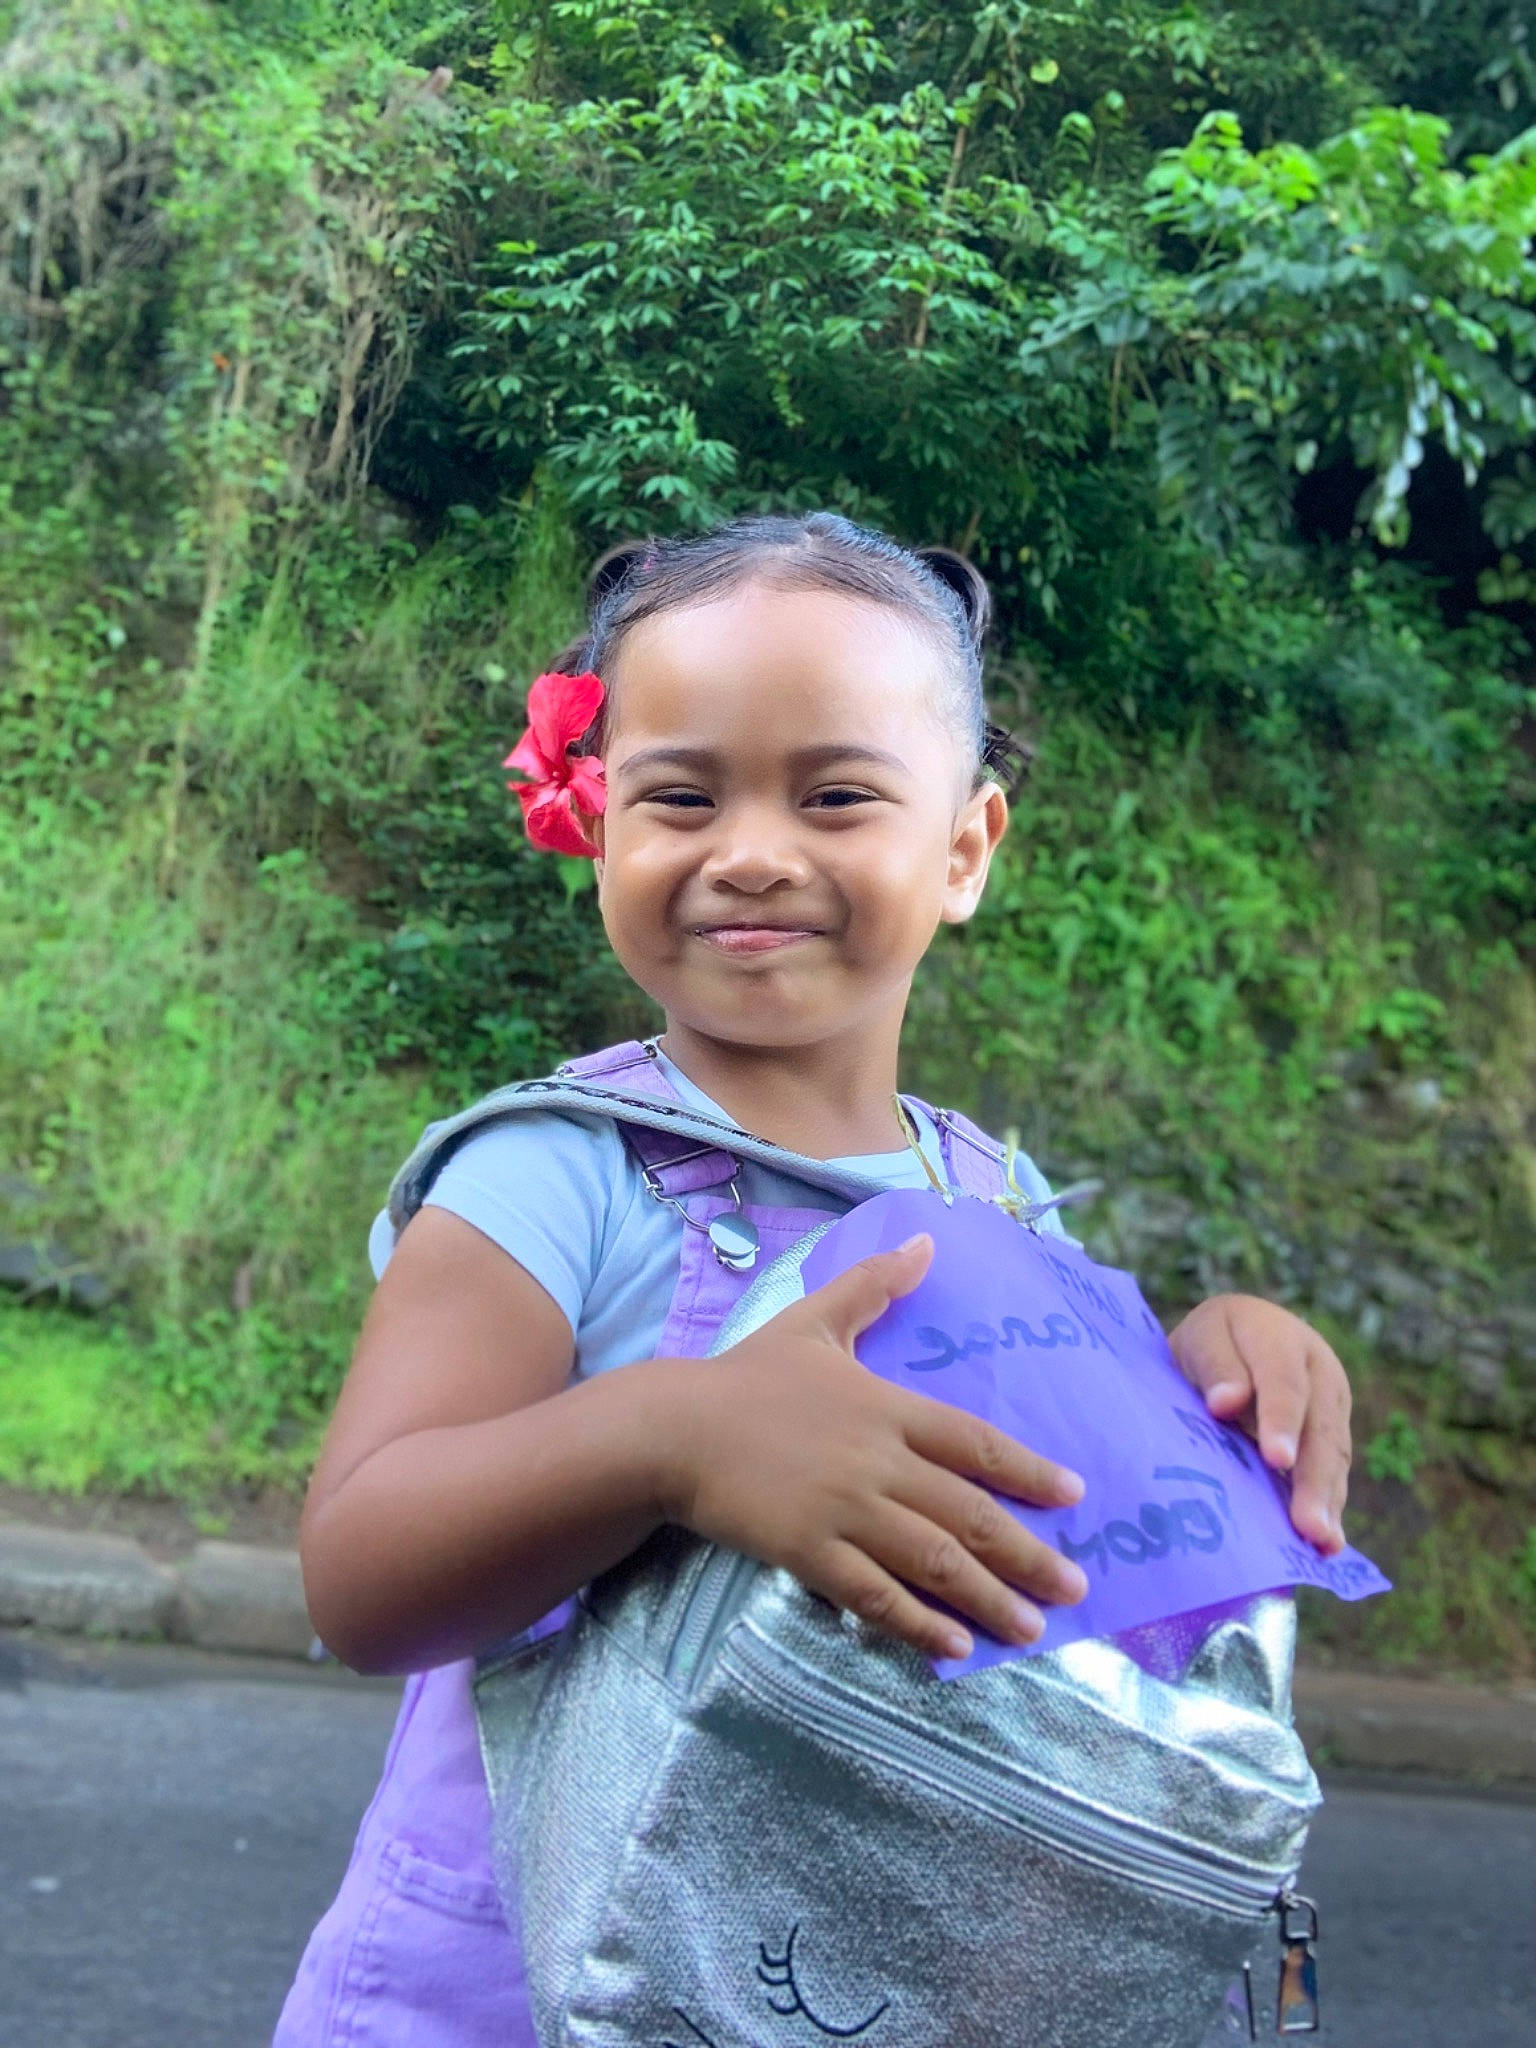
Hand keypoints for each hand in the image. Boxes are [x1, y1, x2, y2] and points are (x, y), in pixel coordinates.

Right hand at [658, 1234, 1088, 1662]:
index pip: (975, 1443)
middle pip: (968, 1514)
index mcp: (886, 1408)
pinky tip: (953, 1648)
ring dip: (988, 1598)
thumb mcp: (816, 1320)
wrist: (673, 1429)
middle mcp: (877, 1462)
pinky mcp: (808, 1553)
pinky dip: (917, 1623)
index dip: (1029, 1471)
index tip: (1075, 1497)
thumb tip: (926, 1240)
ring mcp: (844, 1511)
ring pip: (932, 1561)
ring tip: (1032, 1628)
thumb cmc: (747, 1375)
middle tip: (1076, 1588)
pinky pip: (874, 1595)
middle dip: (1028, 1555)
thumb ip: (876, 1284)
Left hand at [1166, 1294, 1351, 1553]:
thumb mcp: (1202, 1339)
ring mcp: (1332, 1404)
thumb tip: (1227, 1402)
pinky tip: (1325, 1545)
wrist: (1232, 1338)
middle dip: (1313, 1479)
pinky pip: (1335, 1471)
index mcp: (1279, 1338)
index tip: (1277, 1459)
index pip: (1283, 1382)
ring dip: (1328, 1501)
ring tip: (1320, 1543)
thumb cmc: (1209, 1343)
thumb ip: (1215, 1366)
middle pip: (1319, 1427)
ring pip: (1333, 1454)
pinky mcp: (1332, 1434)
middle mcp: (1318, 1371)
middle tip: (1308, 1526)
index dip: (1281, 1421)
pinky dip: (1330, 1506)